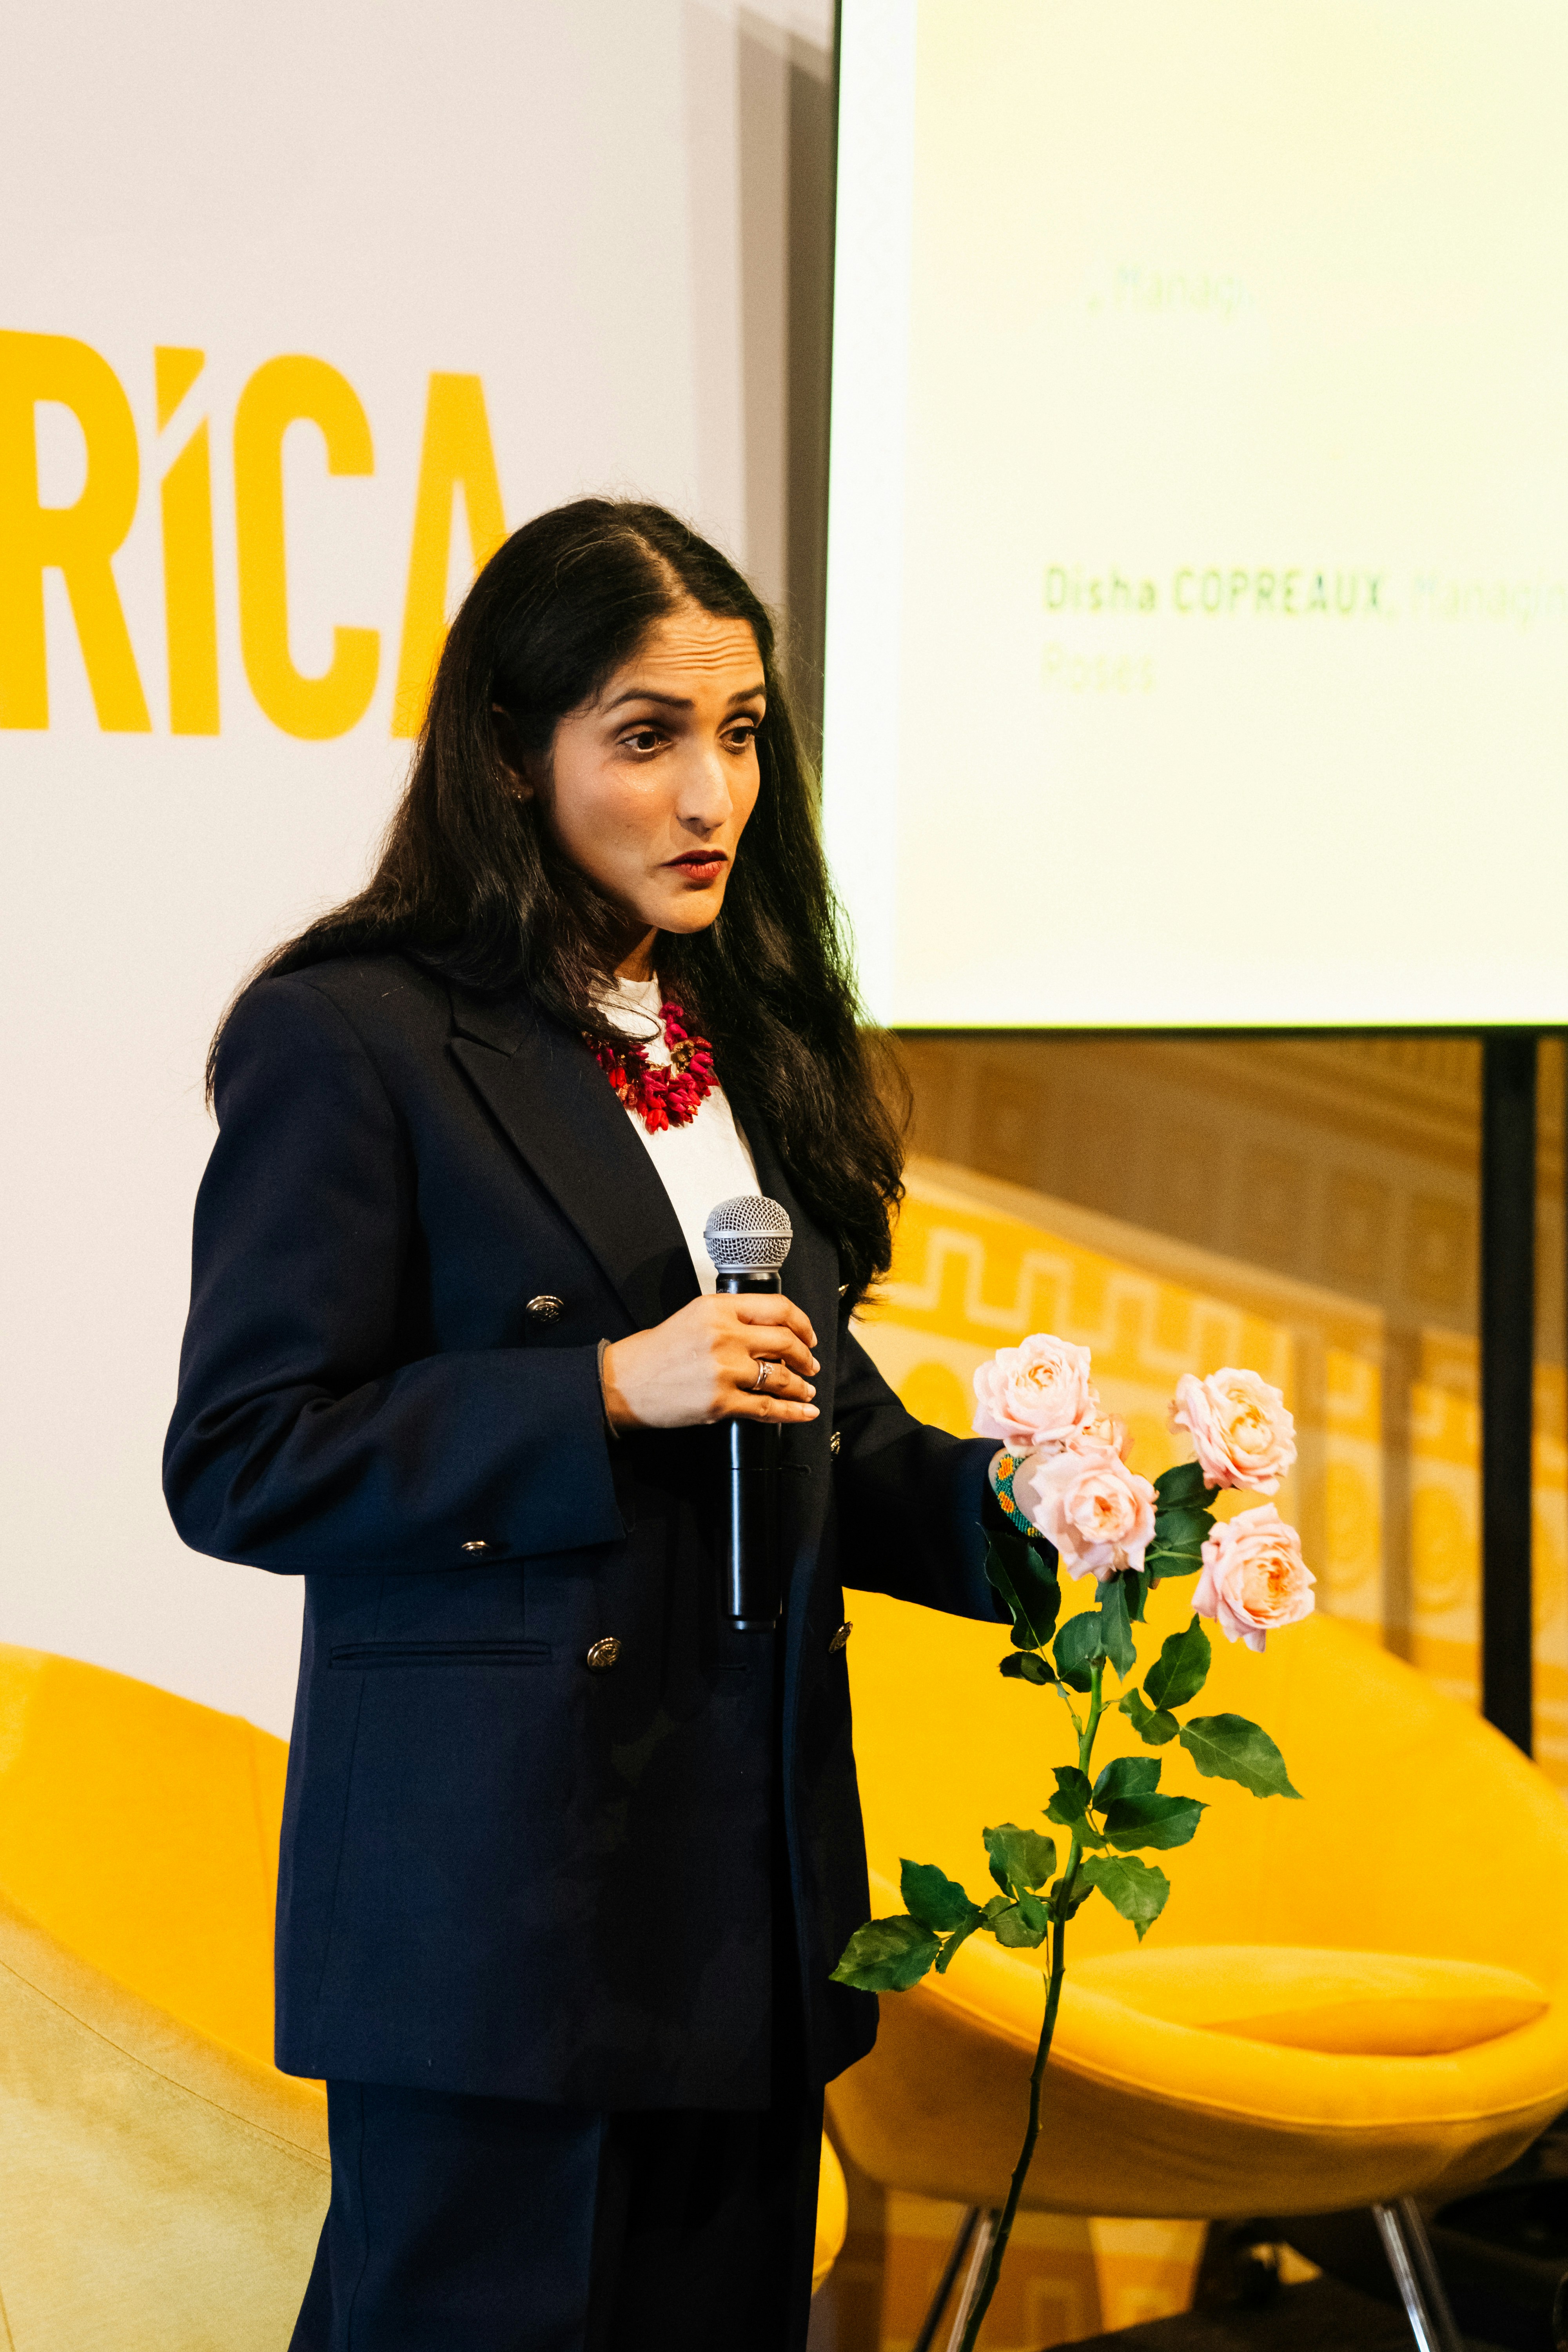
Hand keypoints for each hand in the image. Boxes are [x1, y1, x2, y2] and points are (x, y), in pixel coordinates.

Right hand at [601, 1294, 819, 1431]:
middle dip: (805, 1356)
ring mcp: (724, 1370)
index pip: (777, 1308)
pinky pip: (768, 1408)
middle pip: (785, 1341)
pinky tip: (805, 1412)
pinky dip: (793, 1412)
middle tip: (810, 1364)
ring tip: (806, 1389)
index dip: (801, 1323)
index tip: (807, 1335)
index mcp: (718, 1308)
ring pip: (781, 1377)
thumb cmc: (656, 1351)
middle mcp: (724, 1335)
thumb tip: (771, 1333)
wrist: (622, 1383)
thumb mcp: (693, 1316)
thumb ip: (731, 1318)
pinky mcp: (720, 1403)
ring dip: (801, 1385)